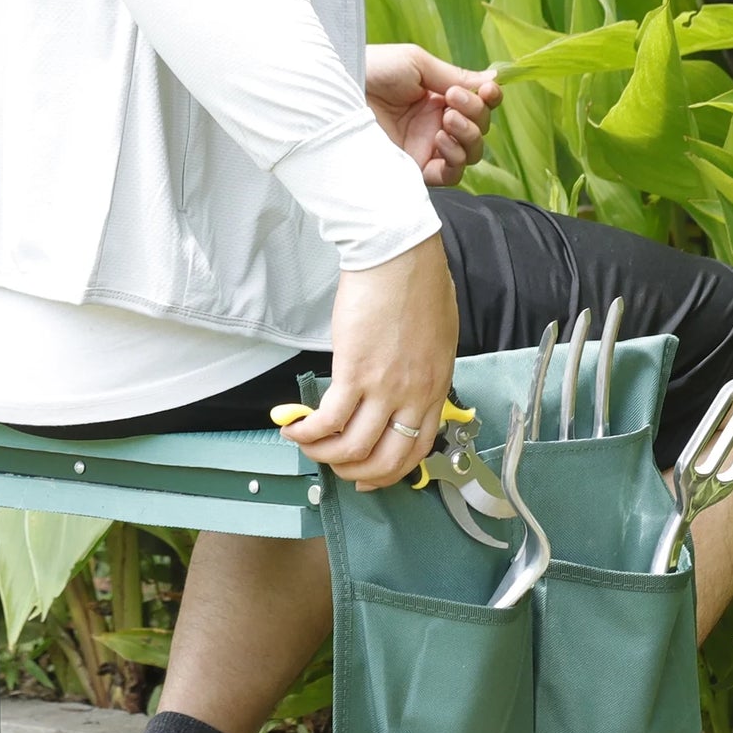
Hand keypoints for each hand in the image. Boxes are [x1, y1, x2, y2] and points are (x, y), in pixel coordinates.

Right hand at [281, 234, 456, 488]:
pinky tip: (295, 429)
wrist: (398, 256)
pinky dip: (308, 432)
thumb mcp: (437, 339)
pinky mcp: (354, 372)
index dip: (390, 472)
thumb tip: (402, 392)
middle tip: (335, 466)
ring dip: (324, 455)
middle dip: (355, 471)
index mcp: (435, 387)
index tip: (369, 476)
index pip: (418, 450)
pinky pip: (328, 420)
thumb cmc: (418, 284)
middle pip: (385, 458)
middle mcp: (413, 395)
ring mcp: (385, 387)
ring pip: (353, 447)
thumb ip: (422, 373)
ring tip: (307, 445)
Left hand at [365, 44, 501, 187]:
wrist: (339, 93)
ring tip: (446, 120)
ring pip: (470, 153)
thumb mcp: (416, 63)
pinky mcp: (414, 170)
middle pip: (480, 128)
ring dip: (469, 135)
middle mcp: (435, 123)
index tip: (490, 91)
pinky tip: (440, 140)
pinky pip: (451, 174)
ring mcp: (426, 148)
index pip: (479, 103)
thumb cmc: (372, 70)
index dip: (490, 99)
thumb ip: (454, 76)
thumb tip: (493, 80)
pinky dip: (455, 158)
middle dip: (475, 114)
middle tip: (451, 100)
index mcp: (438, 96)